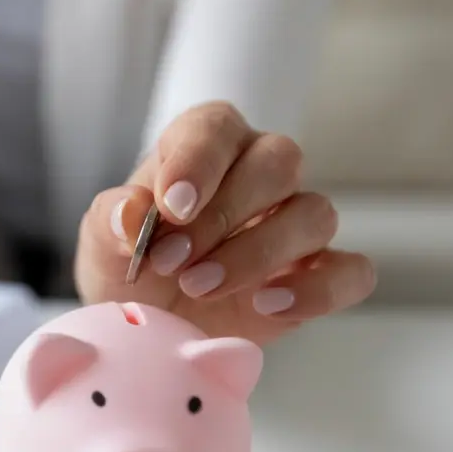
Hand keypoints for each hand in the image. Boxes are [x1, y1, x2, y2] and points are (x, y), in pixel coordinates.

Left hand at [74, 101, 375, 345]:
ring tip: (199, 286)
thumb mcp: (102, 244)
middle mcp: (261, 173)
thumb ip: (111, 221)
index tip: (171, 205)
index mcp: (207, 145)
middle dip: (225, 214)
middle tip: (173, 260)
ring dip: (257, 254)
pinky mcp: (318, 274)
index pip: (217, 127)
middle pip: (279, 162)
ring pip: (314, 214)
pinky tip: (267, 305)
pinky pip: (350, 271)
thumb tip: (130, 214)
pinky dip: (316, 289)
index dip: (199, 161)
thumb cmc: (130, 266)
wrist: (147, 324)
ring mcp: (295, 223)